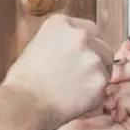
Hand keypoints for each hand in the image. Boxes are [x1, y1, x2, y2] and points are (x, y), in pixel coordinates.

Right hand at [1, 14, 114, 128]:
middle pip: (100, 44)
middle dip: (93, 59)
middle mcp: (80, 35)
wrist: (25, 105)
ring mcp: (92, 57)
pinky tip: (76, 99)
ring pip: (105, 65)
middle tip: (78, 75)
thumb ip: (57, 43)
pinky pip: (103, 86)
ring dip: (95, 76)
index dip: (84, 45)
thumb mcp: (35, 48)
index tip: (79, 56)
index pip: (87, 29)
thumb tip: (68, 50)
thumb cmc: (23, 83)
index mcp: (61, 24)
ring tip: (73, 89)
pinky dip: (95, 94)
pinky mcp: (100, 79)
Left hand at [48, 41, 129, 129]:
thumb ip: (105, 63)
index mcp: (120, 90)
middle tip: (113, 74)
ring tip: (107, 97)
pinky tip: (110, 109)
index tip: (124, 52)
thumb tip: (127, 44)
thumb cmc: (65, 114)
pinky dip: (126, 101)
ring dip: (127, 86)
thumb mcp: (86, 80)